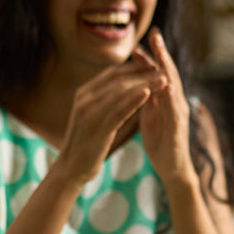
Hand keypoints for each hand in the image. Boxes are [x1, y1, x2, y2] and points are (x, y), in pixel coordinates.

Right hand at [54, 55, 166, 188]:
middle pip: (119, 80)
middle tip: (163, 70)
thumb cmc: (85, 143)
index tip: (154, 66)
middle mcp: (84, 100)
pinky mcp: (97, 129)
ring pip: (121, 93)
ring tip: (163, 80)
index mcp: (83, 94)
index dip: (135, 67)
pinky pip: (118, 110)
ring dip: (145, 84)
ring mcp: (89, 113)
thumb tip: (122, 86)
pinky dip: (134, 100)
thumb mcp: (91, 116)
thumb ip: (102, 99)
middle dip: (143, 73)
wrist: (70, 168)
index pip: (113, 73)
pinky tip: (148, 94)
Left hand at [135, 29, 194, 186]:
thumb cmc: (161, 143)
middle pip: (168, 74)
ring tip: (161, 53)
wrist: (172, 169)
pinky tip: (166, 85)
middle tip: (155, 35)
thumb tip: (138, 84)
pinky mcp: (179, 128)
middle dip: (161, 54)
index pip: (156, 74)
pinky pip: (175, 109)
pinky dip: (171, 96)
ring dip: (168, 70)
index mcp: (165, 100)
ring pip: (174, 87)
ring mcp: (180, 113)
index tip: (137, 43)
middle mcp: (176, 102)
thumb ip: (147, 100)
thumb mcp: (150, 117)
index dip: (148, 59)